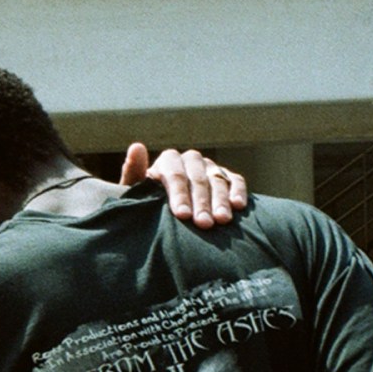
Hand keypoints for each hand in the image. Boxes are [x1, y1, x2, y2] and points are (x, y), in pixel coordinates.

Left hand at [120, 144, 246, 228]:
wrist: (166, 214)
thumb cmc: (147, 204)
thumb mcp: (136, 192)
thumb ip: (134, 173)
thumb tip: (136, 147)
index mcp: (168, 161)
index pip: (175, 174)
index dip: (179, 194)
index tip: (182, 215)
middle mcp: (191, 161)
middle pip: (198, 178)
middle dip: (201, 202)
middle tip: (204, 224)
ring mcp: (210, 168)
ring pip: (217, 180)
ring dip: (221, 200)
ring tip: (222, 220)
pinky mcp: (226, 177)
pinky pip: (235, 180)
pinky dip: (238, 191)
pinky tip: (238, 206)